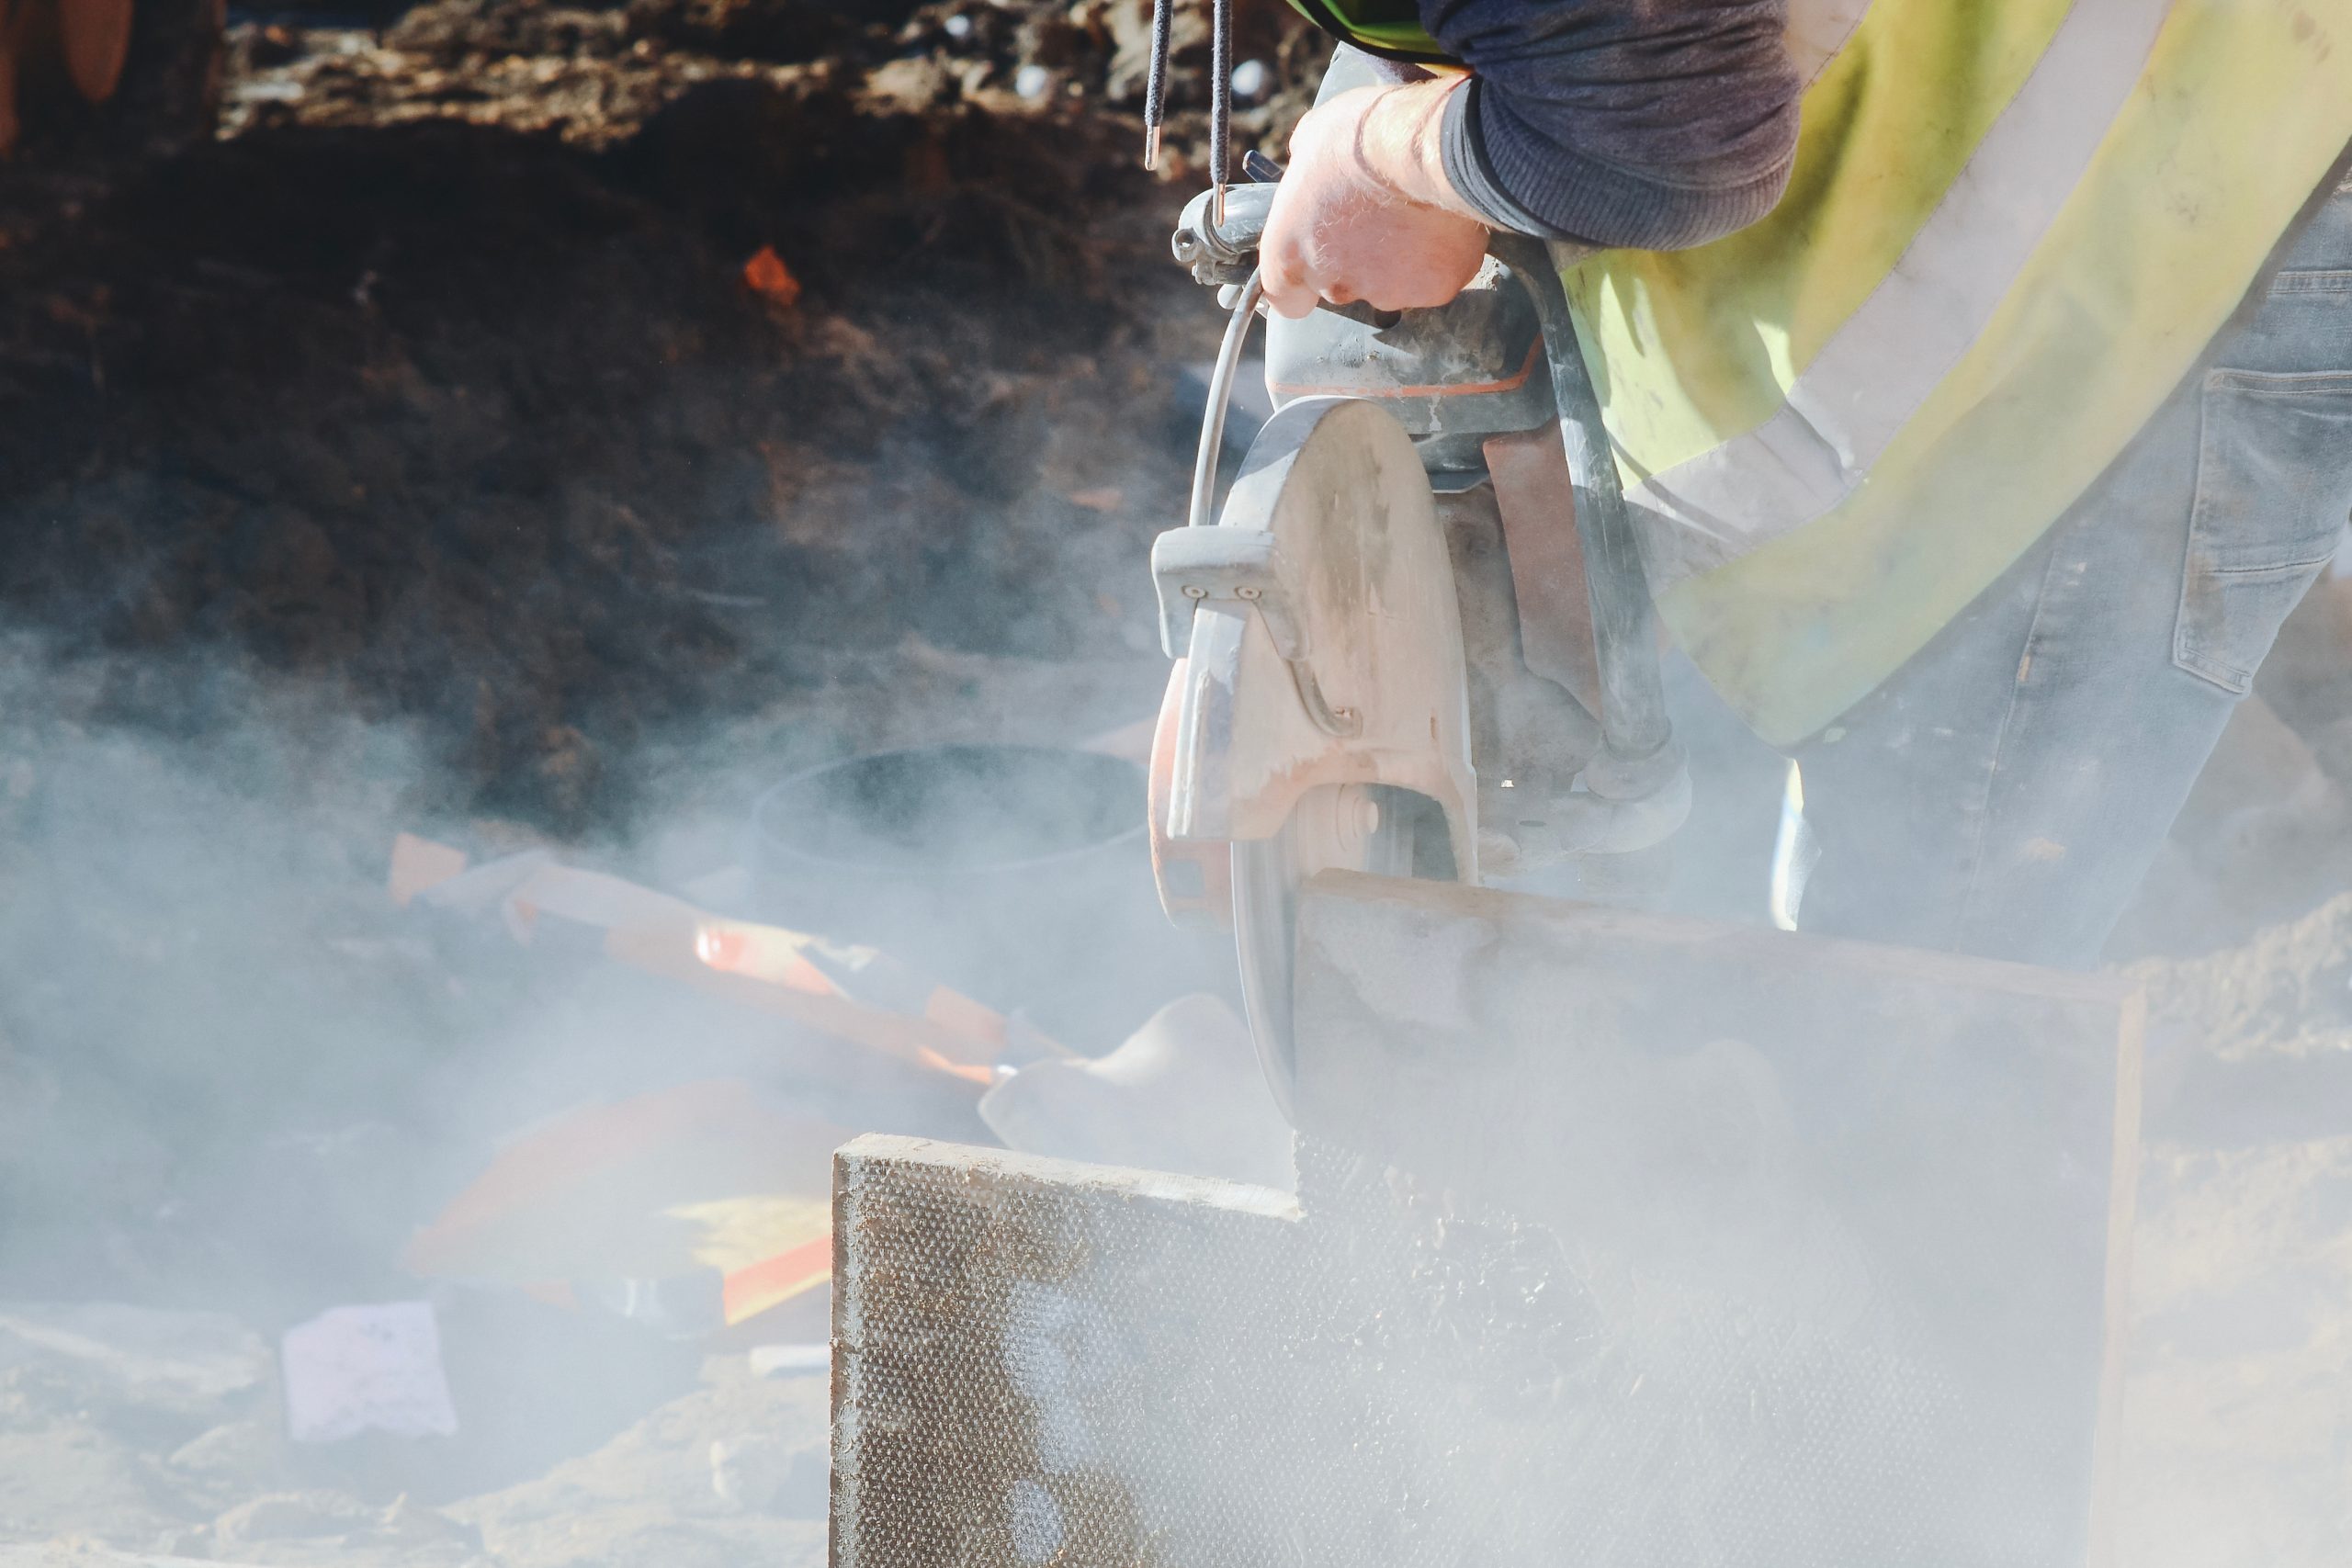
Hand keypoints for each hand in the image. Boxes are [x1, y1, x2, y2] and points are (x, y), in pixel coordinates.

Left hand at [1258, 82, 1490, 320]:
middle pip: (1338, 286)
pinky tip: (1442, 226)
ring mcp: (1382, 292)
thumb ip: (1304, 175)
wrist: (1429, 145)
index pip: (1284, 296)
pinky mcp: (1428, 292)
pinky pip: (1430, 280)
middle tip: (1377, 219)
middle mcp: (1330, 281)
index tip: (1317, 263)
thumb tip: (1310, 173)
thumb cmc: (1364, 132)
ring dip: (1397, 261)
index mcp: (1289, 250)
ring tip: (1414, 215)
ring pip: (1387, 287)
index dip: (1301, 282)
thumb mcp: (1312, 139)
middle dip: (1355, 261)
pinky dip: (1435, 260)